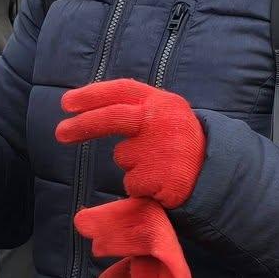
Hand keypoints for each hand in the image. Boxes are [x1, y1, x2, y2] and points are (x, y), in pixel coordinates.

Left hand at [55, 78, 205, 206]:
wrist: (217, 176)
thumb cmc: (180, 145)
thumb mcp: (165, 117)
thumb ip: (135, 110)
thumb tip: (89, 109)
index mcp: (164, 103)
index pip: (122, 91)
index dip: (92, 95)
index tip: (66, 103)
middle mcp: (164, 122)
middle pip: (114, 117)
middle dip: (84, 125)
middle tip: (60, 133)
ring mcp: (165, 150)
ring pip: (124, 157)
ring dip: (131, 166)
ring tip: (157, 167)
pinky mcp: (164, 178)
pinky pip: (133, 183)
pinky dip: (140, 186)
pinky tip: (160, 183)